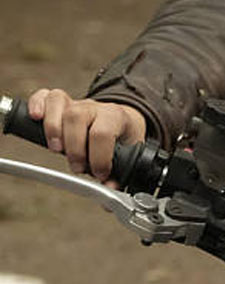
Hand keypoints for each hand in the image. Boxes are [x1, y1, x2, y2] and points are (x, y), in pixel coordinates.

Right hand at [28, 88, 146, 183]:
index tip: (100, 173)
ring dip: (52, 129)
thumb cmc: (123, 138)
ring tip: (56, 149)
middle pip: (76, 116)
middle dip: (73, 146)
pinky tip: (35, 117)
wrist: (124, 120)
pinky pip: (46, 94)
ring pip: (59, 102)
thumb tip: (110, 189)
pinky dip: (37, 103)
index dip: (98, 157)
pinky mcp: (61, 103)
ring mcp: (77, 103)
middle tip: (78, 166)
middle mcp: (94, 107)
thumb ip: (120, 174)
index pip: (102, 132)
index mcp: (115, 117)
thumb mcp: (129, 154)